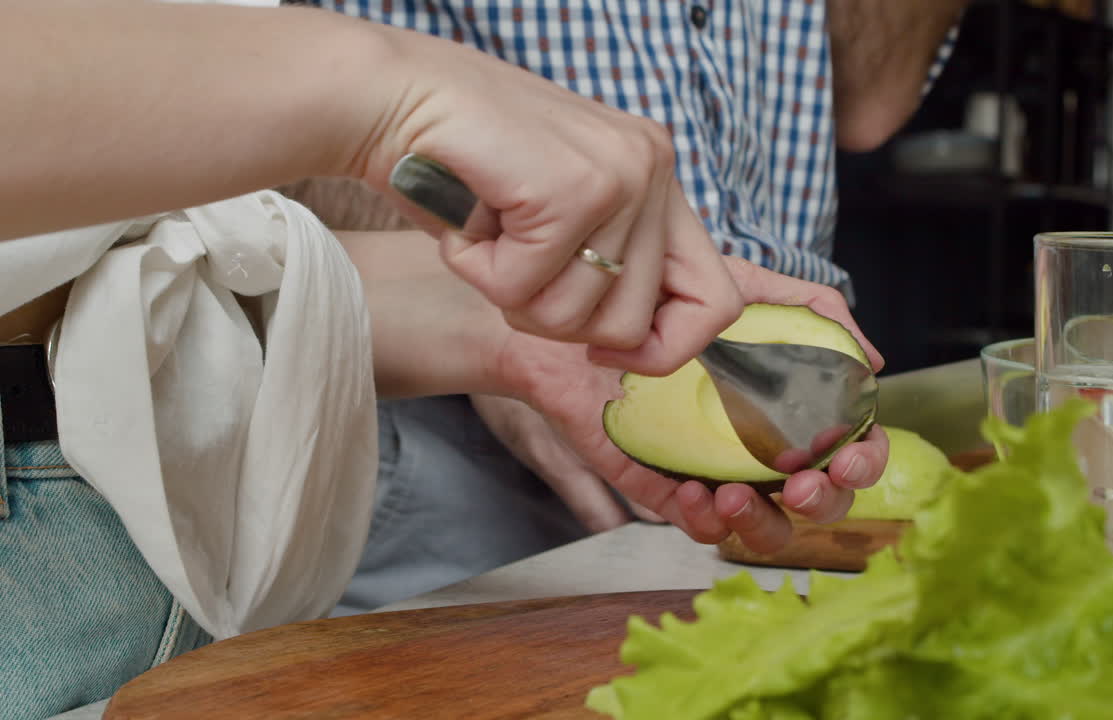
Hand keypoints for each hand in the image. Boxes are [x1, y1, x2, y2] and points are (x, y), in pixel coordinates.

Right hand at [356, 27, 742, 376]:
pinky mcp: (575, 189)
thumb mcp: (559, 213)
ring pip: (578, 318)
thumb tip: (637, 344)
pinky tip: (468, 222)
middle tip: (511, 268)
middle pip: (633, 325)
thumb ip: (607, 258)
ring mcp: (623, 176)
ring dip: (512, 295)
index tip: (600, 348)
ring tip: (488, 233)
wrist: (393, 96)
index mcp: (657, 175)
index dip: (665, 348)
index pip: (716, 299)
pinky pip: (525, 291)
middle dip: (556, 322)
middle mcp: (654, 169)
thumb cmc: (462, 164)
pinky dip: (479, 273)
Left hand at [496, 256, 889, 553]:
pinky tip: (694, 493)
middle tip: (800, 487)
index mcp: (789, 405)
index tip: (845, 458)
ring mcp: (712, 469)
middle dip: (821, 503)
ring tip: (733, 495)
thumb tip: (872, 358)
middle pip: (817, 500)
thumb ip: (812, 311)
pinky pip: (692, 524)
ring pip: (760, 528)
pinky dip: (702, 522)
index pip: (847, 447)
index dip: (861, 462)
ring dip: (760, 525)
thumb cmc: (665, 295)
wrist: (583, 308)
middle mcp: (758, 444)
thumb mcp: (743, 288)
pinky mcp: (660, 484)